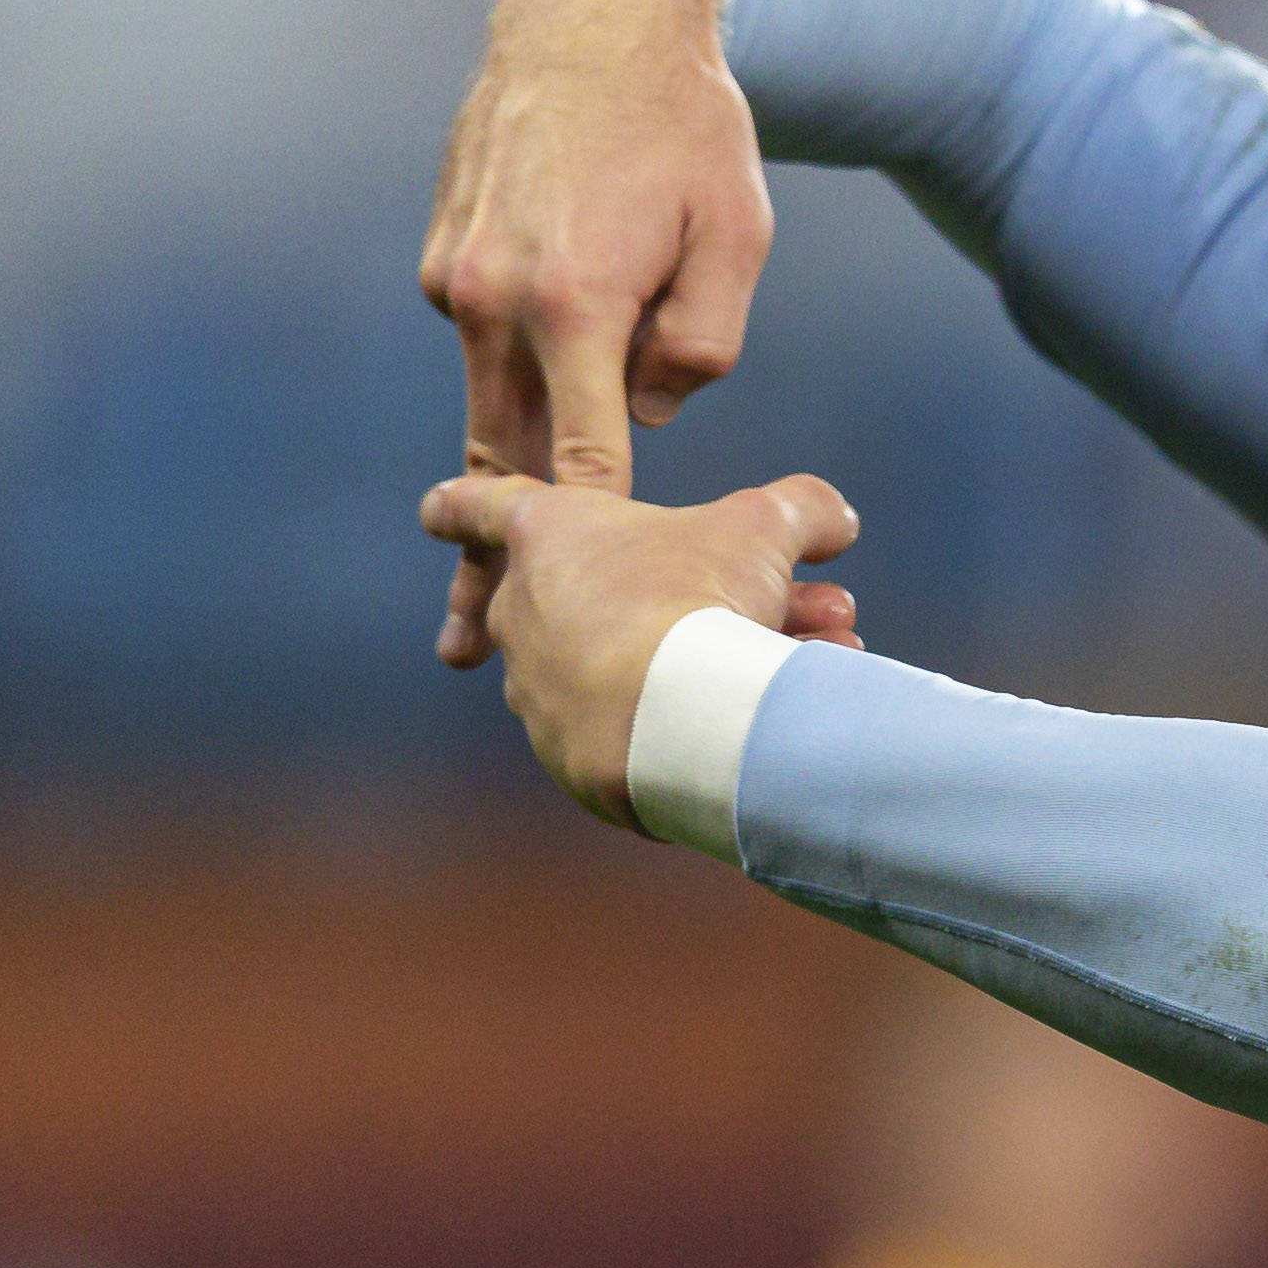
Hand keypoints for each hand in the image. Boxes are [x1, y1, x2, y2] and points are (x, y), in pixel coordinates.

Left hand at [416, 469, 860, 826]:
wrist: (678, 716)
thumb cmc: (701, 596)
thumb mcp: (764, 528)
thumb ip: (800, 510)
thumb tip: (834, 518)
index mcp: (546, 538)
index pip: (483, 507)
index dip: (463, 504)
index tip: (433, 509)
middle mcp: (524, 613)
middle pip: (602, 592)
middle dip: (702, 593)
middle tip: (793, 601)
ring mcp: (539, 694)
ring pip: (636, 661)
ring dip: (714, 655)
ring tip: (813, 658)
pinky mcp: (569, 762)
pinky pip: (636, 727)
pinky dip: (692, 716)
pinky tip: (765, 716)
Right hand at [417, 0, 772, 665]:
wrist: (596, 19)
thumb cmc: (690, 132)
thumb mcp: (738, 240)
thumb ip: (701, 348)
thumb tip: (649, 420)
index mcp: (571, 304)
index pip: (575, 462)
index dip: (581, 547)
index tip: (566, 621)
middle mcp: (491, 295)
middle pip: (495, 455)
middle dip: (484, 556)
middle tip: (465, 651)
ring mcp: (453, 273)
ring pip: (485, 394)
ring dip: (499, 465)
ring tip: (477, 569)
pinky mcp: (440, 251)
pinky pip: (482, 339)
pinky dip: (508, 371)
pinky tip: (543, 371)